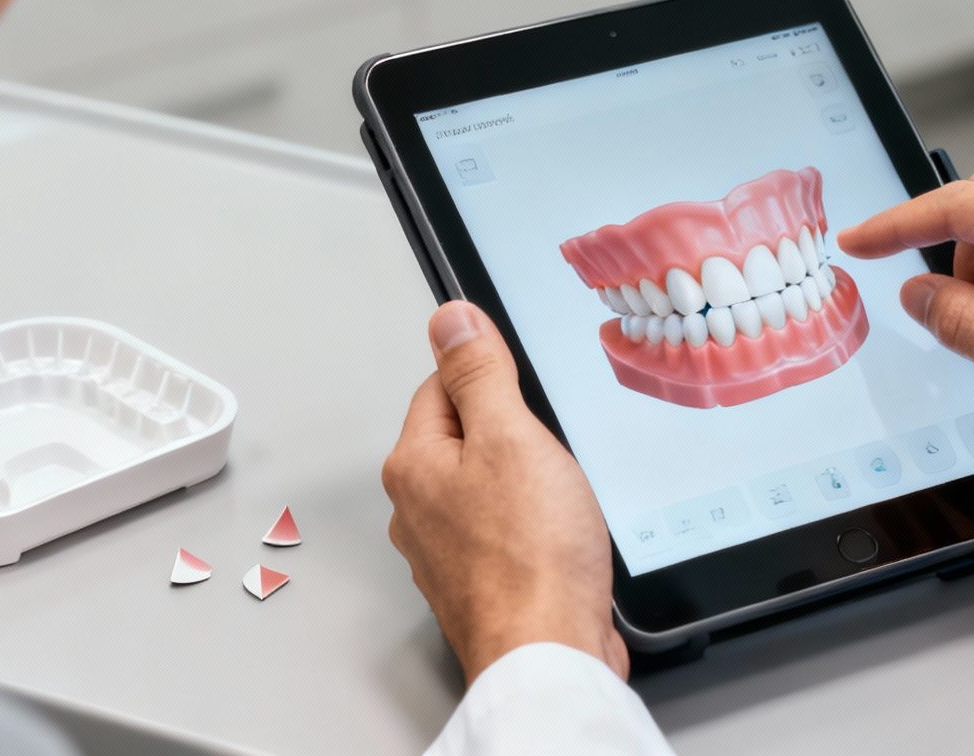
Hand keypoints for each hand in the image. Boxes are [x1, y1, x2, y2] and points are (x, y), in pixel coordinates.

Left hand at [382, 301, 627, 683]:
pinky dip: (535, 527)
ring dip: (528, 485)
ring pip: (489, 487)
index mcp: (414, 465)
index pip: (440, 386)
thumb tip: (449, 319)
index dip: (491, 381)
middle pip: (466, 437)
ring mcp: (446, 551)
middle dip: (513, 437)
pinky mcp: (481, 582)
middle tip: (549, 456)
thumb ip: (478, 373)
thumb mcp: (510, 436)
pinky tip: (560, 538)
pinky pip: (507, 531)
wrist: (549, 653)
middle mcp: (417, 510)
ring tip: (557, 503)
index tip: (525, 394)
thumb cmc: (531, 557)